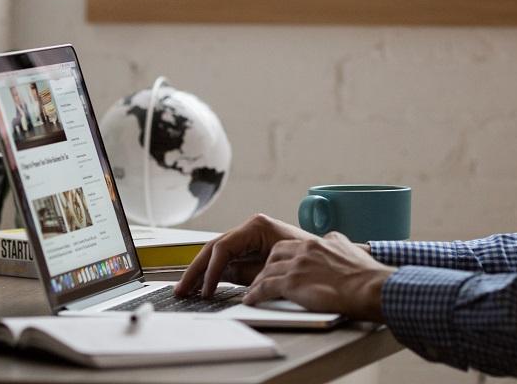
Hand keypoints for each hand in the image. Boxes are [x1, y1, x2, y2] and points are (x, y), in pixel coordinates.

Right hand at [175, 214, 317, 297]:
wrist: (334, 267)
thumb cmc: (308, 263)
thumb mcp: (272, 271)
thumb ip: (244, 274)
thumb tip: (218, 281)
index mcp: (256, 227)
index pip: (222, 248)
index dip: (209, 271)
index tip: (205, 290)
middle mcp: (251, 228)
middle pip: (214, 249)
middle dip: (196, 271)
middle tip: (181, 290)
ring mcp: (250, 238)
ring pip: (217, 254)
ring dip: (201, 272)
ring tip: (186, 290)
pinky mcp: (251, 249)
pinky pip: (227, 260)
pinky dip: (214, 273)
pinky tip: (203, 287)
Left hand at [243, 231, 395, 322]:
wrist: (370, 288)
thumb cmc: (366, 275)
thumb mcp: (349, 248)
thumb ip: (336, 243)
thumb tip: (333, 241)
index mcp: (316, 242)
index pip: (289, 246)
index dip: (280, 257)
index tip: (276, 265)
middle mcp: (304, 250)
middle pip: (274, 255)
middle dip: (266, 266)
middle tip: (261, 277)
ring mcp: (297, 266)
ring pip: (267, 271)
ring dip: (258, 282)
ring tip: (253, 291)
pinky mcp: (293, 284)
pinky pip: (266, 287)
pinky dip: (256, 294)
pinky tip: (251, 300)